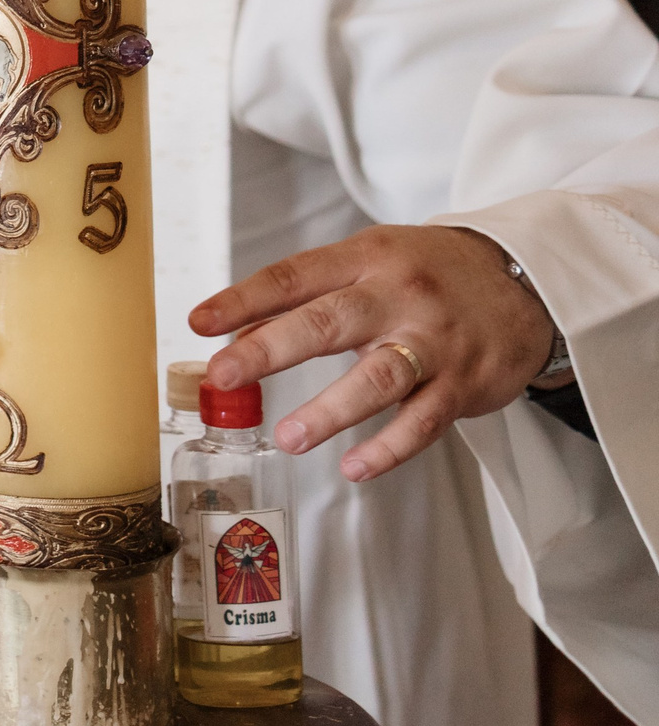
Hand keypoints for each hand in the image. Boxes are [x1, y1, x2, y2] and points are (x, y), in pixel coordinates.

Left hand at [190, 224, 558, 483]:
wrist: (527, 280)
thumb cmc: (427, 272)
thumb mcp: (369, 261)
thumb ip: (307, 293)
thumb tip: (236, 327)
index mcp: (365, 258)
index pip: (292, 277)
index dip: (241, 299)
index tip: (198, 322)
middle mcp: (397, 295)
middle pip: (328, 322)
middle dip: (269, 349)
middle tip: (222, 375)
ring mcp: (433, 341)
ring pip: (379, 377)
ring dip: (331, 410)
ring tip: (289, 437)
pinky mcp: (464, 383)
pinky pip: (424, 421)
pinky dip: (389, 448)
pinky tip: (355, 467)